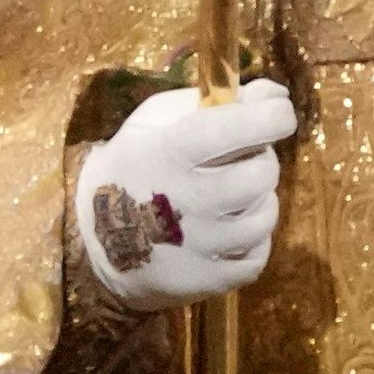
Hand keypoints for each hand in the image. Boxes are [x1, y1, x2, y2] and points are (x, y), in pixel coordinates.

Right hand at [74, 81, 295, 310]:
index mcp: (175, 150)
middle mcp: (192, 198)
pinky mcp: (214, 280)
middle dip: (259, 159)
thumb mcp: (156, 119)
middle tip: (237, 160)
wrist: (97, 241)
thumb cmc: (134, 165)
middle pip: (263, 172)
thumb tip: (274, 94)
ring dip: (256, 200)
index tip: (276, 110)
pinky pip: (260, 252)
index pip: (243, 125)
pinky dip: (251, 240)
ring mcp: (204, 245)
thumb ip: (215, 100)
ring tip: (228, 197)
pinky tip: (224, 230)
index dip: (274, 114)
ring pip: (267, 213)